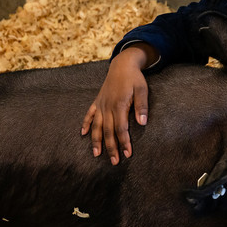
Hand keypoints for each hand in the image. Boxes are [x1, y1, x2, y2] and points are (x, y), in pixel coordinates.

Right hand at [81, 44, 156, 163]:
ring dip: (96, 141)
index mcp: (119, 105)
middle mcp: (107, 107)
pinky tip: (83, 134)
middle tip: (115, 162)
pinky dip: (86, 124)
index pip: (121, 129)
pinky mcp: (97, 101)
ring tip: (97, 154)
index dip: (124, 142)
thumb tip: (143, 123)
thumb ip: (142, 106)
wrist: (122, 64)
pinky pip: (89, 114)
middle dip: (111, 147)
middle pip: (108, 131)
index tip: (128, 154)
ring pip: (97, 126)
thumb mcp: (142, 89)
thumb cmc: (134, 78)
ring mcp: (101, 104)